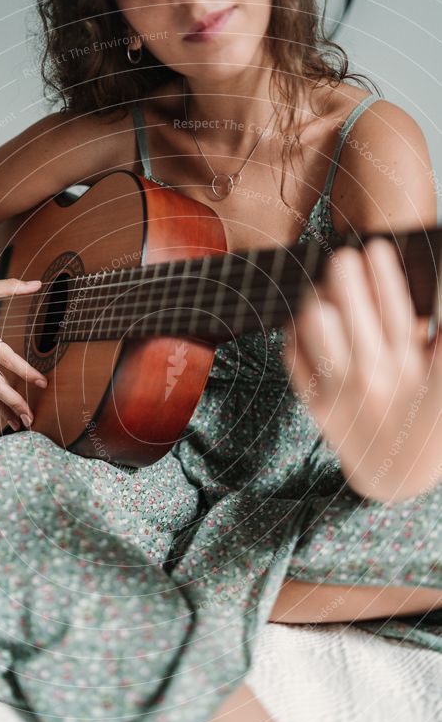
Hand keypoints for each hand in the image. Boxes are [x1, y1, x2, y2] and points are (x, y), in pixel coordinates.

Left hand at [282, 237, 441, 502]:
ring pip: (317, 329)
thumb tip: (438, 293)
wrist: (395, 475)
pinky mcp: (315, 405)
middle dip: (346, 277)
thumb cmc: (427, 420)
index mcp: (413, 369)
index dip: (384, 276)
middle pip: (352, 313)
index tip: (376, 246)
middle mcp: (375, 379)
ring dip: (319, 300)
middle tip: (343, 255)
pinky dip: (295, 331)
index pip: (398, 312)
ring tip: (324, 289)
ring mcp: (341, 392)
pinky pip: (295, 356)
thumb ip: (440, 340)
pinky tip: (303, 318)